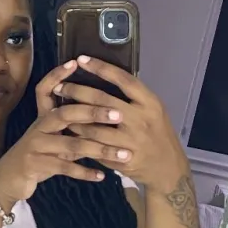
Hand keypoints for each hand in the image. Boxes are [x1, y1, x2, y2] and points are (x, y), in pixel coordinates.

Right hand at [0, 60, 122, 204]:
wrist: (9, 178)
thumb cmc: (37, 155)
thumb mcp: (53, 138)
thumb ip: (73, 128)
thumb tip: (103, 113)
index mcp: (43, 118)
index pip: (45, 90)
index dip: (56, 75)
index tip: (74, 63)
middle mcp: (39, 128)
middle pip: (65, 113)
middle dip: (93, 112)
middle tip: (118, 114)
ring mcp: (36, 146)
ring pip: (71, 144)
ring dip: (99, 150)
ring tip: (122, 154)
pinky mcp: (37, 165)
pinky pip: (65, 168)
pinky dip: (85, 172)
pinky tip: (102, 176)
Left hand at [53, 56, 189, 193]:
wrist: (168, 168)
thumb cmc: (158, 134)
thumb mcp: (153, 110)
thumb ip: (134, 97)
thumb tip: (106, 77)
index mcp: (150, 103)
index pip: (124, 80)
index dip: (101, 68)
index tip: (82, 59)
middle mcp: (141, 120)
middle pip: (103, 101)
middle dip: (78, 92)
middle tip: (60, 87)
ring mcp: (131, 141)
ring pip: (95, 127)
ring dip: (74, 119)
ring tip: (59, 110)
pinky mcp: (122, 159)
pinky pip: (96, 147)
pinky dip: (81, 139)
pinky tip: (69, 132)